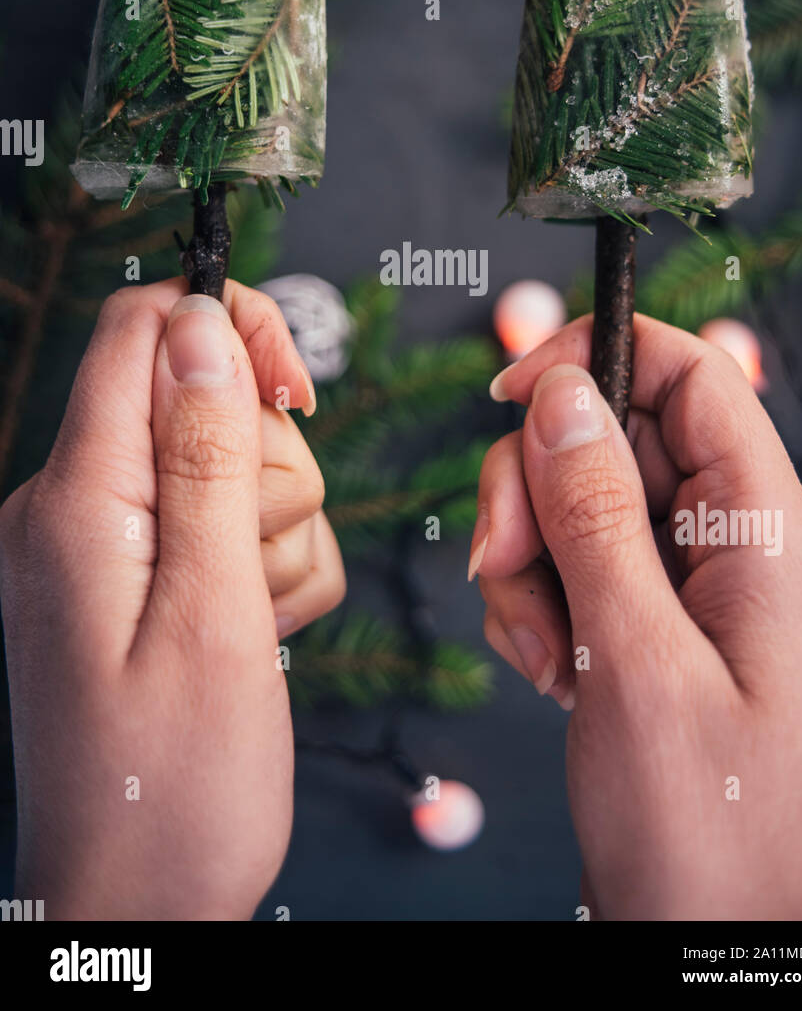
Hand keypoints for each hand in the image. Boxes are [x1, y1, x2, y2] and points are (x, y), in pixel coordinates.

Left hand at [0, 278, 344, 919]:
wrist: (139, 906)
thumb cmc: (171, 790)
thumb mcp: (211, 615)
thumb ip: (206, 456)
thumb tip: (199, 323)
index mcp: (78, 500)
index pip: (143, 328)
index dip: (230, 328)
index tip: (296, 389)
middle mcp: (76, 508)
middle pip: (204, 397)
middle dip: (266, 466)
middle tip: (256, 563)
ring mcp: (105, 546)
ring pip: (233, 465)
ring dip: (273, 534)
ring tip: (252, 623)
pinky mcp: (136, 578)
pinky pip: (227, 526)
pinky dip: (262, 571)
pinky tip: (250, 638)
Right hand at [471, 314, 801, 920]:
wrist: (706, 942)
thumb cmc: (702, 827)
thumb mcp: (635, 659)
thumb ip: (597, 514)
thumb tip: (563, 395)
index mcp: (766, 534)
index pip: (693, 376)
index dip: (600, 358)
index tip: (513, 390)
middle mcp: (735, 544)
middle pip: (617, 437)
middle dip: (540, 491)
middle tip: (504, 564)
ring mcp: (694, 585)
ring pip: (581, 501)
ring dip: (531, 561)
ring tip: (542, 649)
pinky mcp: (655, 622)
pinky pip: (576, 565)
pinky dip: (540, 603)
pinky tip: (551, 668)